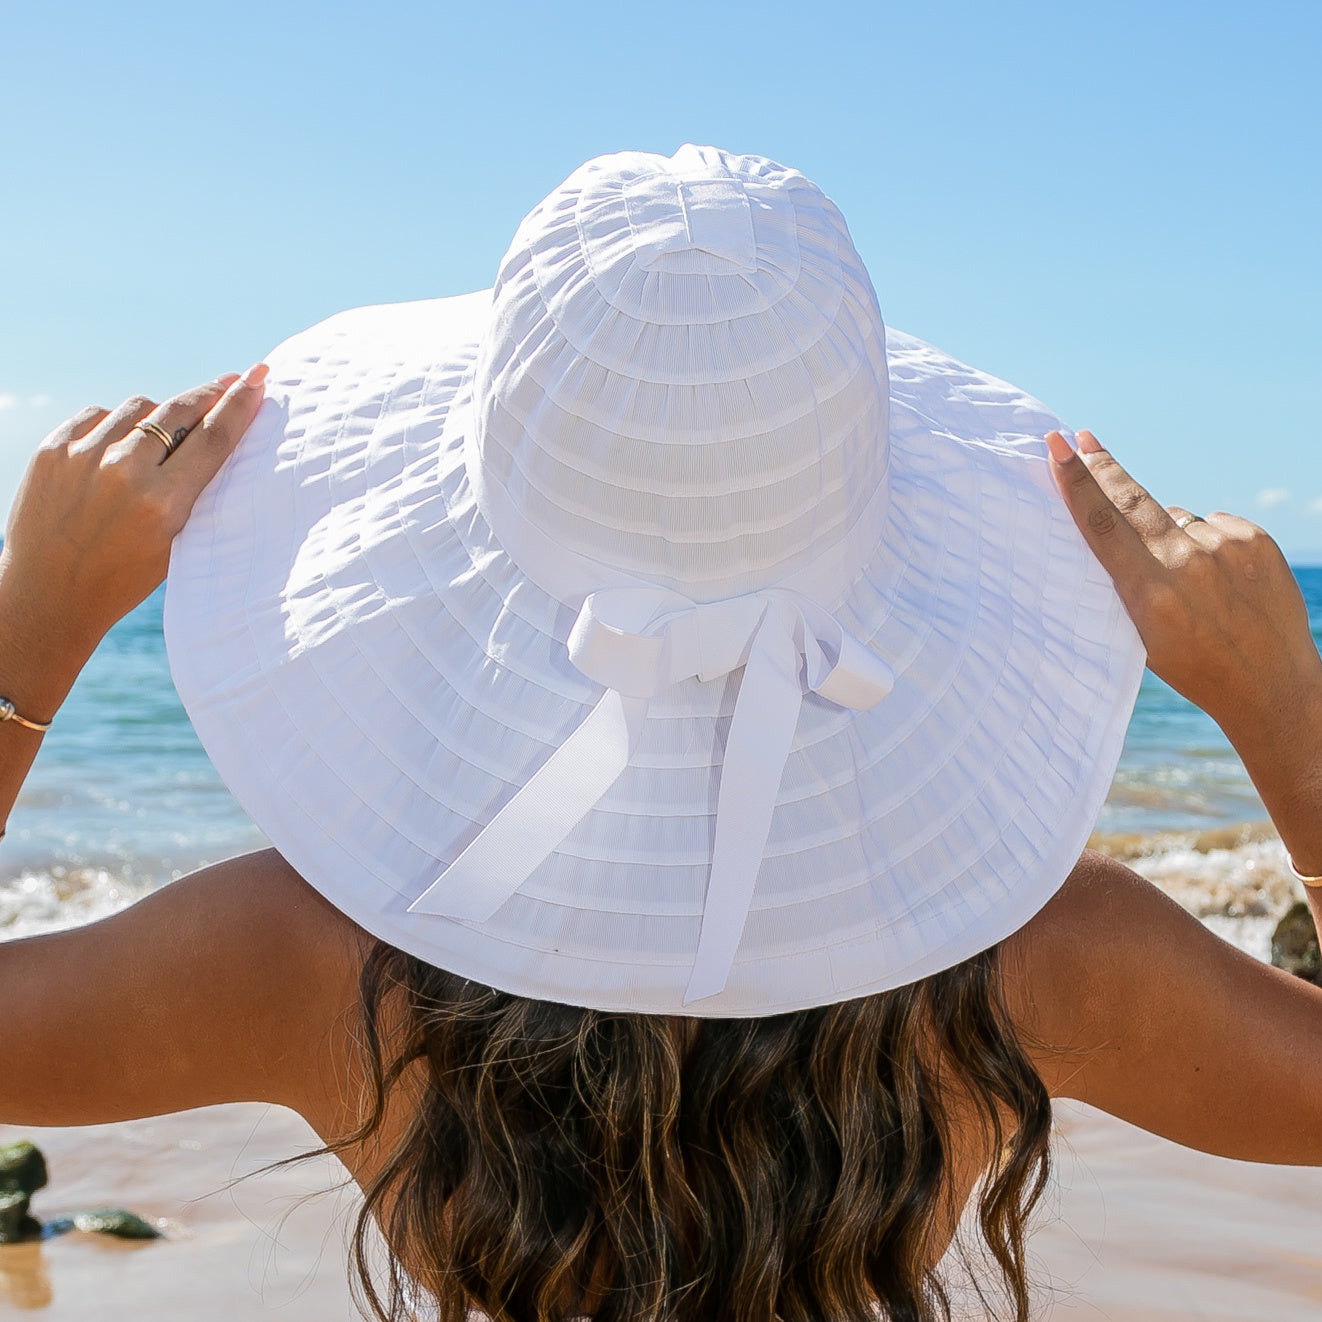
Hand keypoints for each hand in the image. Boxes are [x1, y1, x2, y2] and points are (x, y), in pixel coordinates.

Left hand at [0, 366, 267, 708]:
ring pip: (139, 408)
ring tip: (159, 442)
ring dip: (157, 418)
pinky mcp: (53, 449)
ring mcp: (83, 456)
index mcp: (163, 505)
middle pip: (179, 411)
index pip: (213, 439)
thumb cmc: (122, 576)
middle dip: (209, 394)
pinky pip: (98, 416)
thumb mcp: (174, 542)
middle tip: (230, 381)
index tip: (257, 378)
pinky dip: (115, 426)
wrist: (48, 595)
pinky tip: (117, 449)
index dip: (239, 405)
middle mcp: (124, 474)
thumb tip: (213, 431)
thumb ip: (193, 491)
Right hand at [1046, 428, 1321, 742]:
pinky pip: (1213, 524)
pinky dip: (1208, 541)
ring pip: (1176, 519)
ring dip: (1172, 537)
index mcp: (1149, 594)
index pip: (1102, 525)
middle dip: (1104, 467)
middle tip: (1083, 437)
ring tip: (1192, 582)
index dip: (1076, 483)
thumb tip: (1131, 521)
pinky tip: (1219, 576)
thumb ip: (1131, 581)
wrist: (1270, 685)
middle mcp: (1185, 565)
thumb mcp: (1143, 637)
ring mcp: (1224, 549)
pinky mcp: (1255, 541)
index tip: (1059, 446)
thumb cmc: (1195, 666)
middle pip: (1133, 500)